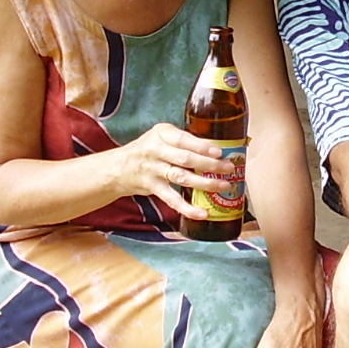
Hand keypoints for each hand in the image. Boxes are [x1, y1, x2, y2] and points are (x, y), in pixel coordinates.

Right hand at [121, 123, 238, 221]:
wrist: (119, 167)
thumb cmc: (149, 149)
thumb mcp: (162, 136)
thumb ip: (183, 140)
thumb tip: (217, 148)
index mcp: (161, 134)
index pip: (183, 139)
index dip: (202, 146)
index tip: (220, 151)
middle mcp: (155, 151)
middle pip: (185, 159)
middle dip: (209, 164)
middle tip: (228, 168)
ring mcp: (153, 171)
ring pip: (181, 177)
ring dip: (204, 183)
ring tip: (223, 185)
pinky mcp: (153, 188)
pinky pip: (172, 199)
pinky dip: (187, 208)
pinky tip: (202, 213)